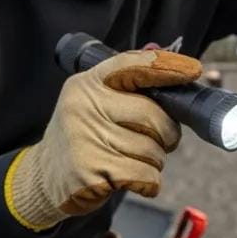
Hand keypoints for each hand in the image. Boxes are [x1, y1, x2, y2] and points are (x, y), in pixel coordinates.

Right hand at [8, 49, 202, 229]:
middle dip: (167, 134)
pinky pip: (145, 175)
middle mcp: (84, 106)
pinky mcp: (91, 173)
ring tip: (132, 160)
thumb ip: (130, 84)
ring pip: (153, 150)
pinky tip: (132, 179)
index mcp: (88, 83)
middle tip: (160, 141)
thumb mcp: (97, 101)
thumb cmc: (86, 136)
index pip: (132, 65)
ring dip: (154, 161)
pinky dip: (149, 182)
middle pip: (154, 116)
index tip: (193, 70)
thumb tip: (165, 55)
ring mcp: (85, 139)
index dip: (167, 67)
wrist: (44, 177)